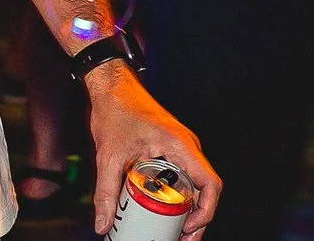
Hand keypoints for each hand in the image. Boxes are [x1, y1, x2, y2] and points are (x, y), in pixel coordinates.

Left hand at [85, 61, 218, 236]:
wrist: (113, 87)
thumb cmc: (117, 111)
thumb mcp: (108, 156)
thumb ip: (106, 193)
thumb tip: (103, 225)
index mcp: (180, 147)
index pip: (210, 183)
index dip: (205, 211)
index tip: (189, 229)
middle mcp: (187, 148)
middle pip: (205, 189)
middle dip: (197, 219)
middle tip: (181, 240)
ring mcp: (181, 149)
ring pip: (195, 185)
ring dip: (188, 210)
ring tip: (173, 232)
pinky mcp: (172, 150)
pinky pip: (183, 178)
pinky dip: (178, 198)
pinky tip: (162, 212)